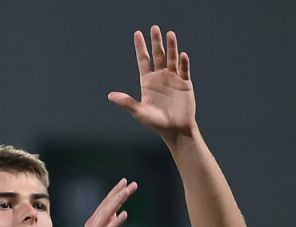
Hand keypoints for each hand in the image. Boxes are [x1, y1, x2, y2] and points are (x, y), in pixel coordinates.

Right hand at [58, 178, 137, 226]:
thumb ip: (109, 226)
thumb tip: (117, 212)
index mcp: (93, 224)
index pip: (106, 205)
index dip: (115, 193)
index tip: (125, 182)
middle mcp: (92, 226)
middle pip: (107, 206)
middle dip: (119, 193)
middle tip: (131, 183)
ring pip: (106, 214)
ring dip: (117, 201)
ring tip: (127, 191)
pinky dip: (116, 222)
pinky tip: (124, 214)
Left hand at [107, 25, 196, 139]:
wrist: (175, 130)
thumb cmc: (156, 123)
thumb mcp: (139, 112)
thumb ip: (126, 102)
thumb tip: (110, 96)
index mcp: (147, 81)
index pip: (143, 59)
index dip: (140, 46)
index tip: (137, 33)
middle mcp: (160, 77)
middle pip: (158, 55)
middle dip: (156, 42)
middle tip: (154, 28)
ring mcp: (173, 79)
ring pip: (172, 58)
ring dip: (171, 47)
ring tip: (170, 34)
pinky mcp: (185, 84)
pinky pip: (184, 70)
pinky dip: (183, 62)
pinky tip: (182, 55)